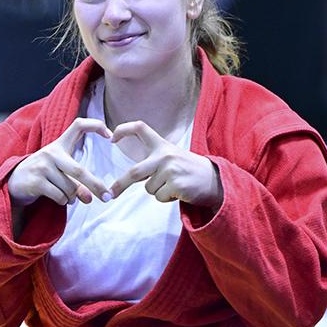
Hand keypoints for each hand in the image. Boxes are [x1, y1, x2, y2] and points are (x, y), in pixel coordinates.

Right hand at [8, 118, 112, 208]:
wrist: (12, 182)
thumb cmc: (43, 174)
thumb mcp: (61, 172)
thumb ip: (77, 182)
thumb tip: (89, 198)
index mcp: (60, 145)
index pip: (78, 125)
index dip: (95, 126)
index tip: (111, 135)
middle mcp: (51, 153)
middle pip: (79, 171)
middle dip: (95, 186)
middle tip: (106, 197)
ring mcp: (42, 166)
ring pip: (69, 188)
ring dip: (72, 197)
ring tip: (66, 196)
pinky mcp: (35, 181)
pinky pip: (59, 196)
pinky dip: (63, 202)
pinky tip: (57, 198)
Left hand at [108, 121, 222, 210]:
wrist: (215, 180)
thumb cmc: (189, 170)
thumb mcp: (172, 157)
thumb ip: (154, 160)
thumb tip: (131, 174)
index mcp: (162, 145)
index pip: (140, 128)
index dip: (124, 130)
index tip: (112, 138)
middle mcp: (165, 155)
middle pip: (135, 171)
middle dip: (121, 184)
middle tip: (111, 193)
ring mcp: (171, 170)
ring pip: (149, 188)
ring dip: (158, 191)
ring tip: (173, 185)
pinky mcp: (177, 184)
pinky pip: (159, 197)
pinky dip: (166, 198)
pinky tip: (179, 192)